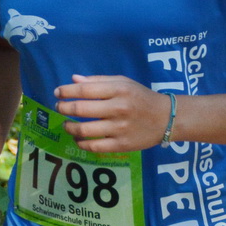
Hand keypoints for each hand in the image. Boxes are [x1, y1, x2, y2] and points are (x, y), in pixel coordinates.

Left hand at [54, 75, 171, 152]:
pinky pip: (93, 146)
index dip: (66, 91)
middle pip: (80, 109)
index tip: (57, 93)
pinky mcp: (121, 144)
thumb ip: (99, 81)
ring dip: (69, 127)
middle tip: (59, 107)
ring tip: (67, 124)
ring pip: (83, 129)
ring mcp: (120, 128)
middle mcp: (119, 108)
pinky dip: (80, 142)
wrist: (168, 118)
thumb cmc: (142, 98)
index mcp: (120, 90)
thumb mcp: (125, 83)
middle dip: (63, 108)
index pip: (85, 89)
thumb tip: (74, 79)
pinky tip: (78, 138)